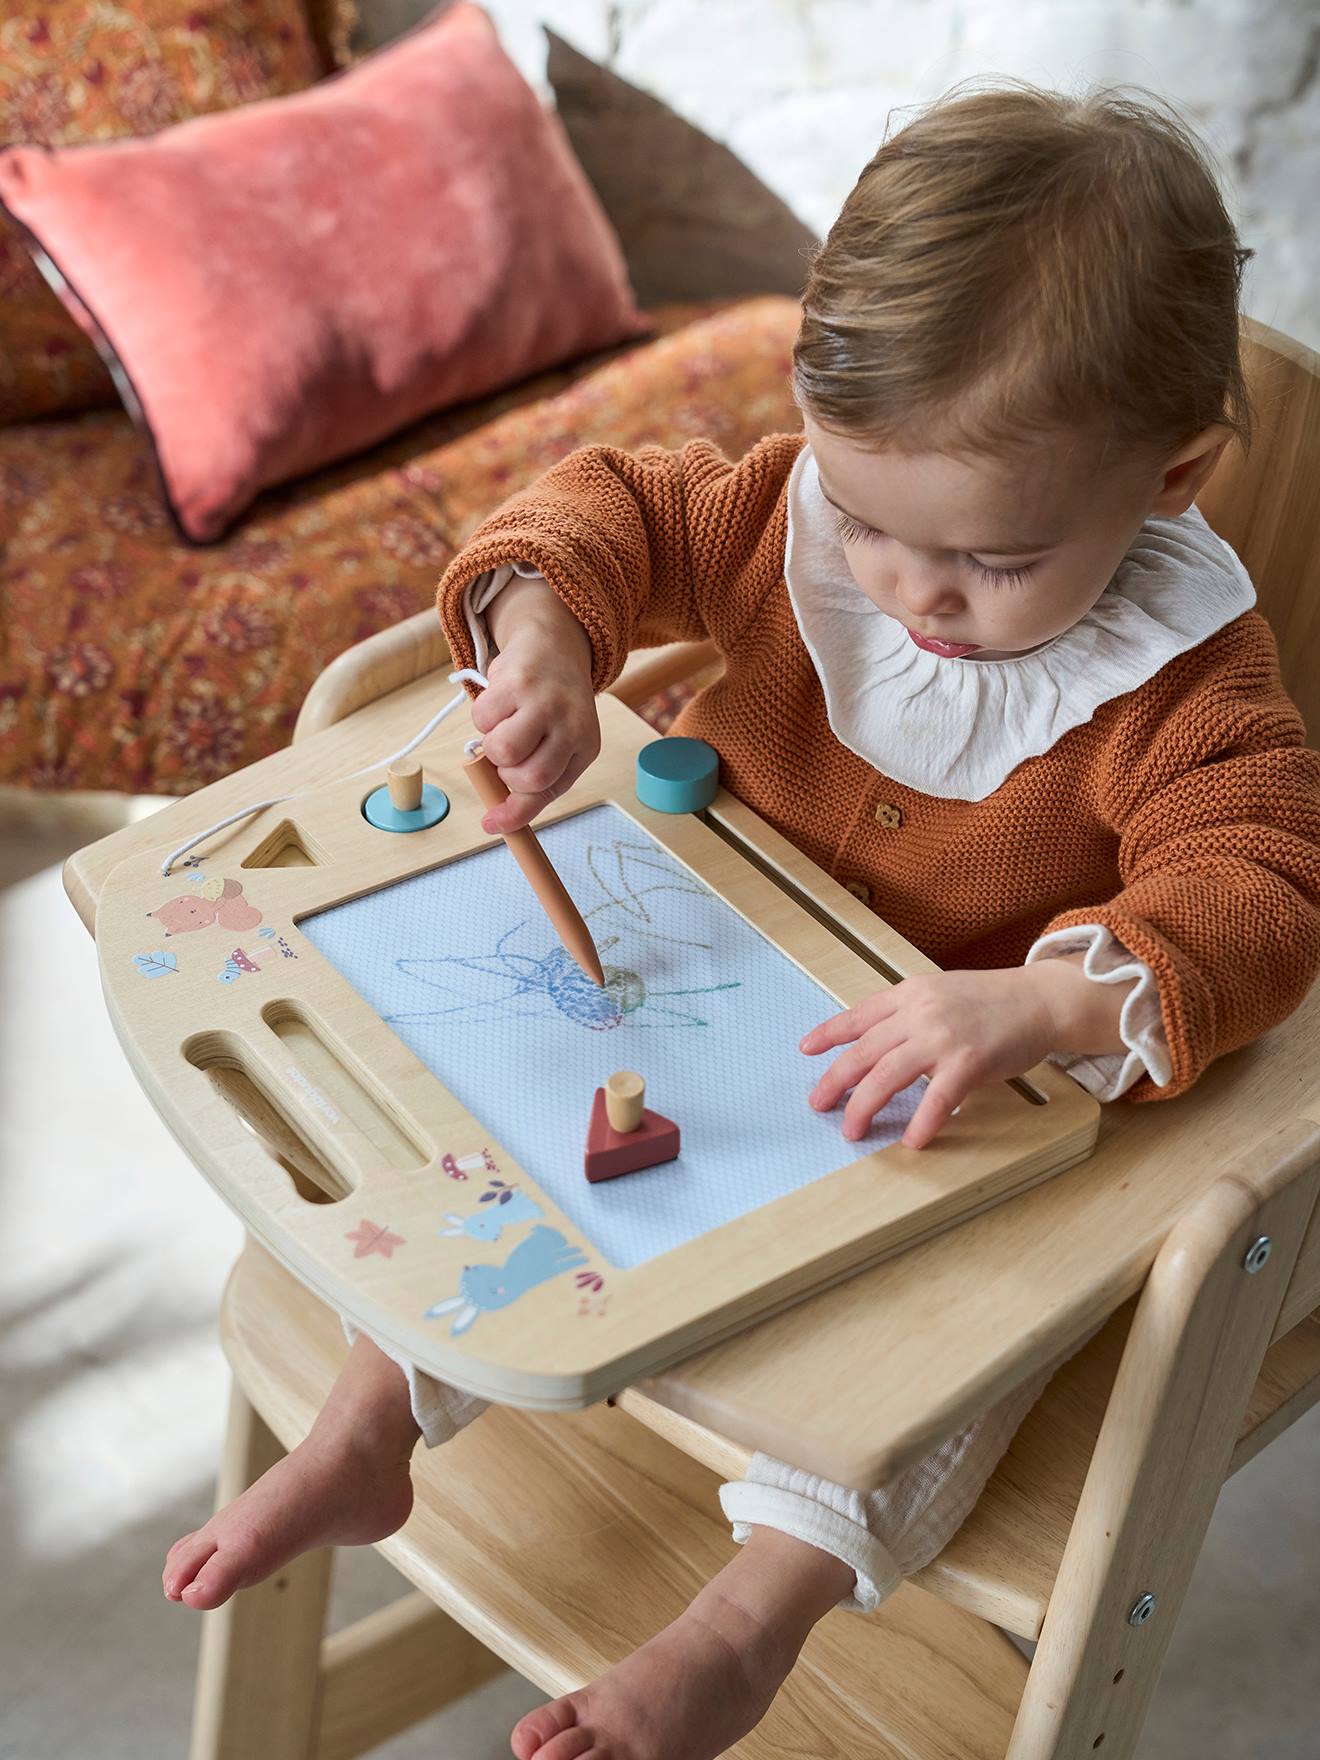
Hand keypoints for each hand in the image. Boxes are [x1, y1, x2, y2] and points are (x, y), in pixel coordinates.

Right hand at [471, 581, 598, 833]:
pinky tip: (501, 703)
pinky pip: (482, 718)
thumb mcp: (557, 745)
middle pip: (525, 775)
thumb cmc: (552, 706)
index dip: (516, 813)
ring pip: (500, 749)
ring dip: (491, 745)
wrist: (552, 647)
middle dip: (506, 772)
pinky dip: (483, 717)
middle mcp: (571, 723)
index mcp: (584, 745)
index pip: (548, 790)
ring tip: (505, 726)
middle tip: (508, 755)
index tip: (492, 825)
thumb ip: (532, 784)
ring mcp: (544, 700)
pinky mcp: (517, 679)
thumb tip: (495, 823)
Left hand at [801, 966, 1067, 1149]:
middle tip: (818, 1103)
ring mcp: (943, 1037)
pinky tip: (911, 1140)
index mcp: (910, 994)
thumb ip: (910, 1012)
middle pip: (863, 1052)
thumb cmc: (993, 1000)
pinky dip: (921, 1122)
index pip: (858, 1015)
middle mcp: (919, 1013)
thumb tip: (879, 1041)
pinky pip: (936, 1099)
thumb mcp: (941, 992)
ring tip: (852, 1129)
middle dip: (835, 1081)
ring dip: (864, 1107)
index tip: (807, 1049)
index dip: (829, 1034)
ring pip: (887, 1076)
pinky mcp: (969, 1062)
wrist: (1040, 999)